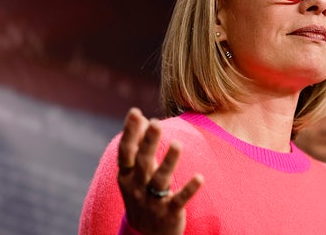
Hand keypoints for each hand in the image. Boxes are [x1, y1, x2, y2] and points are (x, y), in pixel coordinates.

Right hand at [117, 108, 203, 234]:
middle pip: (143, 162)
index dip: (130, 132)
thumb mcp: (134, 174)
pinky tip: (200, 177)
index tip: (136, 112)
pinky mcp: (169, 213)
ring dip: (169, 162)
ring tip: (178, 144)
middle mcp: (136, 187)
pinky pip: (179, 200)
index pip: (126, 151)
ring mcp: (152, 201)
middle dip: (148, 143)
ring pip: (160, 180)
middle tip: (157, 123)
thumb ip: (137, 147)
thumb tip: (140, 117)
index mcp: (126, 176)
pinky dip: (189, 189)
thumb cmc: (141, 195)